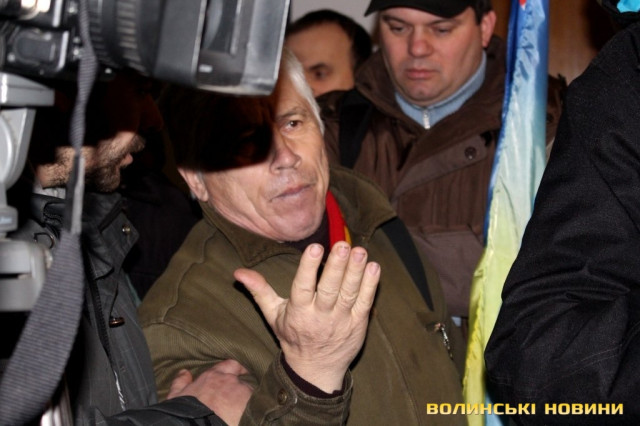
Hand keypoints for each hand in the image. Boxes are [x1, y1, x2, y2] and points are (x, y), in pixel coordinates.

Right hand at [167, 359, 253, 425]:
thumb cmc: (185, 413)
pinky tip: (252, 415)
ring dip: (248, 399)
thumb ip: (180, 383)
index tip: (240, 373)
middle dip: (241, 387)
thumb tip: (184, 372)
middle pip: (241, 380)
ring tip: (246, 410)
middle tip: (241, 398)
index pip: (229, 365)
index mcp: (212, 376)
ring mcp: (242, 391)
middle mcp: (229, 380)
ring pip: (250, 393)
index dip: (235, 369)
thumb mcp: (176, 397)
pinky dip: (255, 408)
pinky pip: (258, 404)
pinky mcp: (251, 404)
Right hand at [234, 242, 379, 392]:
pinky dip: (370, 286)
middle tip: (343, 245)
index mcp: (298, 312)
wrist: (316, 370)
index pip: (303, 287)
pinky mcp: (358, 324)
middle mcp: (320, 316)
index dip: (308, 267)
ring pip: (349, 294)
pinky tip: (374, 267)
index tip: (315, 247)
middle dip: (336, 267)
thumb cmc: (292, 336)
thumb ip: (259, 290)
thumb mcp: (272, 315)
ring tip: (360, 252)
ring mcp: (341, 320)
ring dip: (356, 272)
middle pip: (329, 289)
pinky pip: (365, 303)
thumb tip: (238, 272)